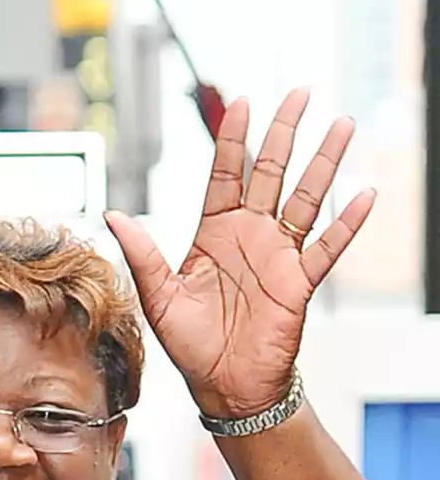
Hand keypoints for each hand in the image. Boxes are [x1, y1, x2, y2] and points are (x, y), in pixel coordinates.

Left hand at [107, 91, 374, 420]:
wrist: (223, 386)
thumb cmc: (191, 346)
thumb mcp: (159, 298)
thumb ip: (142, 254)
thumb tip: (113, 216)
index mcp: (214, 233)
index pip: (226, 173)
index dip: (233, 138)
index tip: (242, 102)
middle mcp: (249, 236)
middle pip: (271, 172)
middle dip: (285, 132)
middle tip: (301, 92)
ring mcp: (278, 255)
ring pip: (306, 198)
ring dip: (325, 162)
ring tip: (342, 125)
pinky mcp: (299, 282)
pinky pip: (328, 247)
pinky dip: (347, 223)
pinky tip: (365, 195)